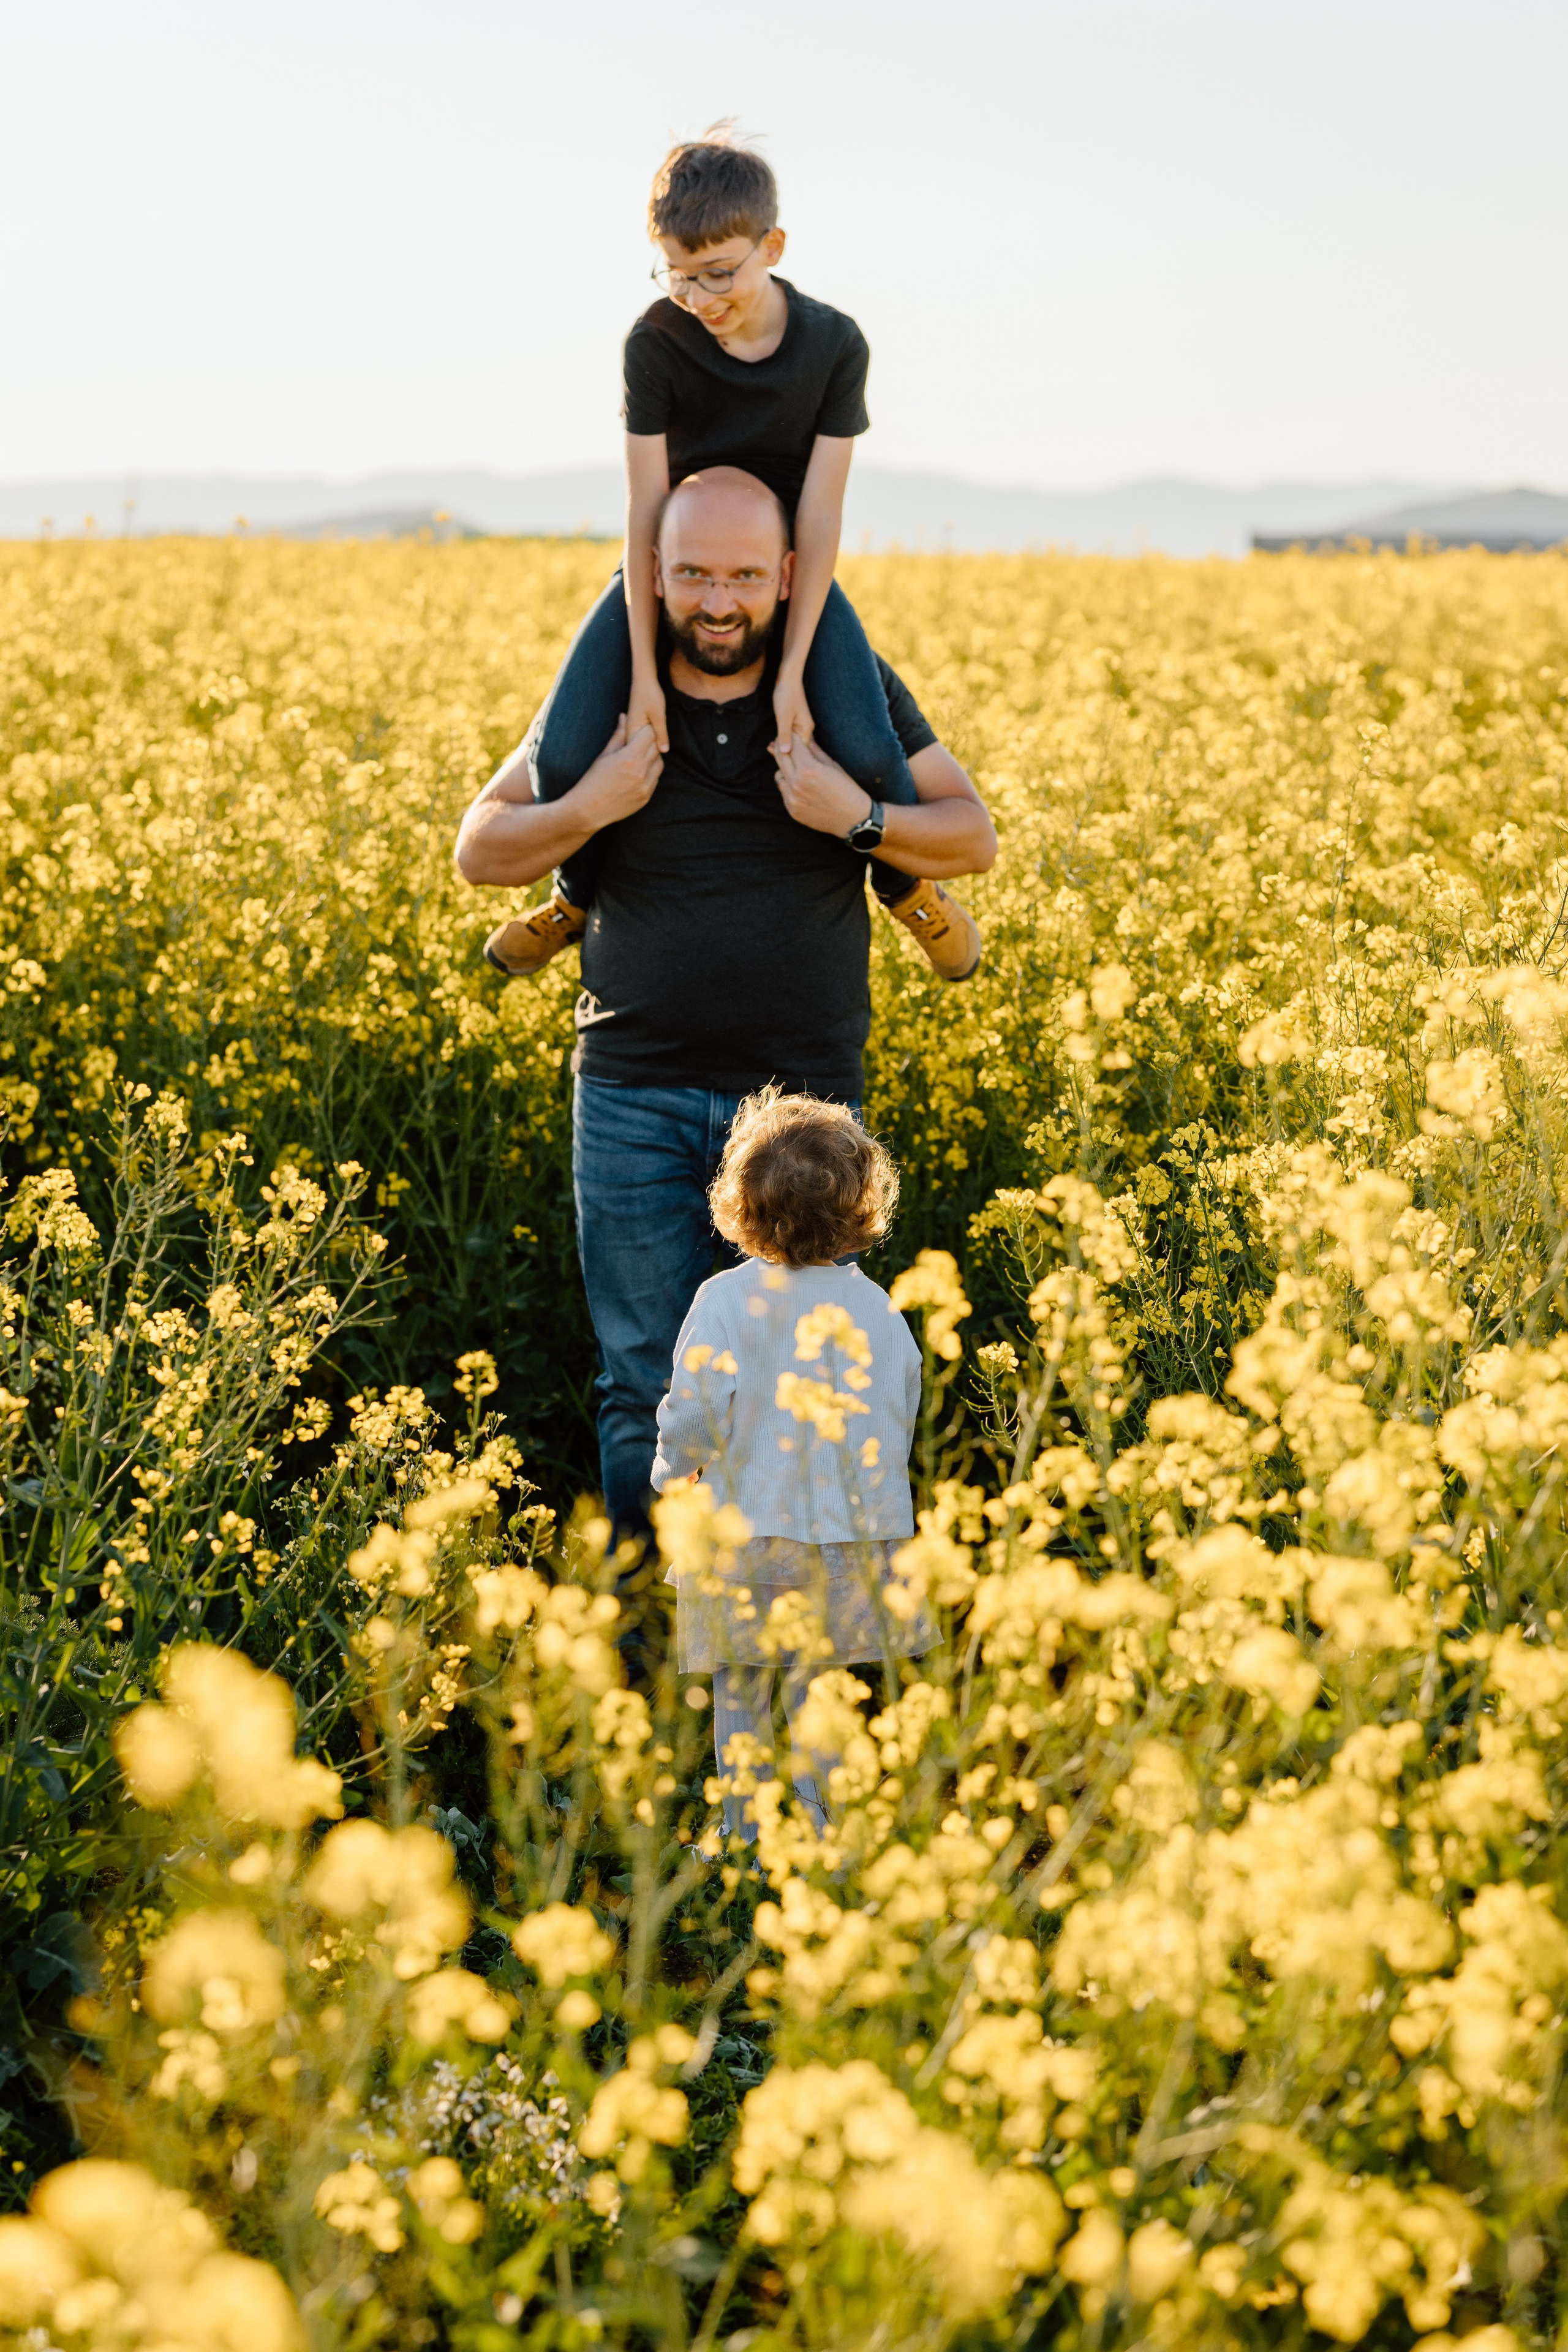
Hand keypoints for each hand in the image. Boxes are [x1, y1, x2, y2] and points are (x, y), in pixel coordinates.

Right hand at [574, 715, 662, 829]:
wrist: (589, 810)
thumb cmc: (593, 780)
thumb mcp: (604, 755)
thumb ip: (618, 735)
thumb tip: (624, 716)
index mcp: (629, 758)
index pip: (649, 735)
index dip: (645, 730)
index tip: (640, 730)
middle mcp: (641, 772)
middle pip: (656, 748)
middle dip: (649, 743)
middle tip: (640, 742)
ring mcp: (646, 786)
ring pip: (659, 764)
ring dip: (652, 758)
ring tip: (639, 758)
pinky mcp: (646, 797)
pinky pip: (656, 779)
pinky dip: (650, 773)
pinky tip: (638, 772)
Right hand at [625, 670, 668, 754]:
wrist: (644, 678)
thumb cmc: (650, 694)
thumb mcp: (659, 715)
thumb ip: (661, 734)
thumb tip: (664, 751)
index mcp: (631, 730)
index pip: (639, 751)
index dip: (650, 754)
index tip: (661, 752)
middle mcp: (629, 730)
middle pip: (639, 749)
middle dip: (650, 751)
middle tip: (662, 748)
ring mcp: (632, 727)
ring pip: (641, 743)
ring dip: (651, 745)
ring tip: (661, 744)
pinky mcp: (636, 723)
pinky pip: (642, 737)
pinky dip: (650, 739)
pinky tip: (658, 738)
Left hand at [771, 670, 814, 753]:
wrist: (788, 678)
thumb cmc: (786, 695)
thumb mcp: (783, 717)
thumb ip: (784, 735)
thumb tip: (785, 752)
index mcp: (806, 729)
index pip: (800, 750)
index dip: (788, 754)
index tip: (774, 754)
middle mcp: (807, 728)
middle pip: (797, 746)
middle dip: (784, 750)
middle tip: (769, 751)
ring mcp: (802, 725)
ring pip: (793, 740)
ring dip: (782, 744)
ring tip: (769, 748)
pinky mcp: (796, 721)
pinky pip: (790, 734)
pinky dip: (782, 737)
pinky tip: (774, 740)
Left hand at [773, 735, 874, 837]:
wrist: (853, 819)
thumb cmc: (847, 789)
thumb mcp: (832, 765)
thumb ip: (815, 750)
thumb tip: (805, 736)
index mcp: (808, 770)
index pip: (793, 745)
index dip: (793, 736)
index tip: (793, 731)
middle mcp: (796, 784)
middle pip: (781, 758)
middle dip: (783, 747)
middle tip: (785, 742)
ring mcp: (792, 799)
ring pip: (778, 774)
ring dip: (784, 768)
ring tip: (795, 766)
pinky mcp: (792, 810)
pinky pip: (783, 791)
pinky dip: (788, 785)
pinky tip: (799, 784)